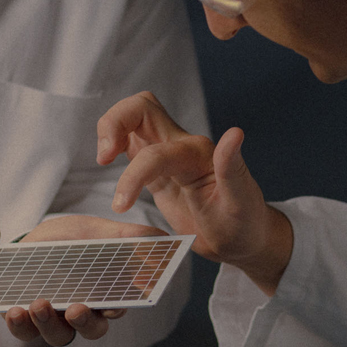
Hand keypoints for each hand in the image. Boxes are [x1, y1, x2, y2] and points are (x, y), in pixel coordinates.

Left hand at [3, 215, 164, 346]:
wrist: (32, 243)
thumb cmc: (70, 239)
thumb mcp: (97, 231)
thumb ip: (128, 236)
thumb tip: (166, 238)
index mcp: (105, 294)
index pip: (117, 308)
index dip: (116, 309)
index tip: (113, 305)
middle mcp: (83, 313)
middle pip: (91, 329)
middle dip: (83, 322)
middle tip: (74, 309)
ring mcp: (54, 320)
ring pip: (57, 336)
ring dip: (47, 324)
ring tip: (37, 304)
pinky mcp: (26, 322)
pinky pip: (24, 332)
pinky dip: (19, 324)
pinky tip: (15, 310)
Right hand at [96, 91, 292, 294]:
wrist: (243, 238)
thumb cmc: (243, 224)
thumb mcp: (241, 203)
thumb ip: (233, 168)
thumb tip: (235, 134)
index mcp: (198, 154)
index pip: (155, 152)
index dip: (133, 175)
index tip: (120, 205)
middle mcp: (181, 145)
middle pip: (141, 108)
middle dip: (115, 123)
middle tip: (103, 158)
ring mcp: (167, 153)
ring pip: (133, 117)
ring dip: (110, 128)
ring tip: (103, 160)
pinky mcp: (156, 167)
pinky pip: (130, 139)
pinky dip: (112, 141)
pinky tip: (107, 162)